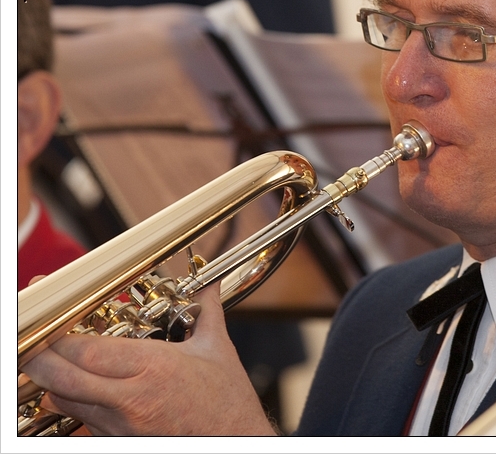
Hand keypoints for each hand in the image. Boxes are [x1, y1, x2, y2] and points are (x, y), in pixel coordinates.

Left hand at [21, 283, 276, 435]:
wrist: (236, 440)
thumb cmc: (228, 402)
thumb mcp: (217, 349)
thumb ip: (206, 312)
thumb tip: (210, 284)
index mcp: (153, 368)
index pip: (86, 351)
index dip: (60, 336)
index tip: (53, 319)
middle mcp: (130, 399)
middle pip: (62, 378)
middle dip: (39, 359)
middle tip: (33, 342)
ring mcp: (121, 425)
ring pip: (65, 403)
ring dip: (52, 383)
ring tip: (49, 363)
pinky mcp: (120, 441)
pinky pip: (82, 423)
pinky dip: (71, 405)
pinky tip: (73, 391)